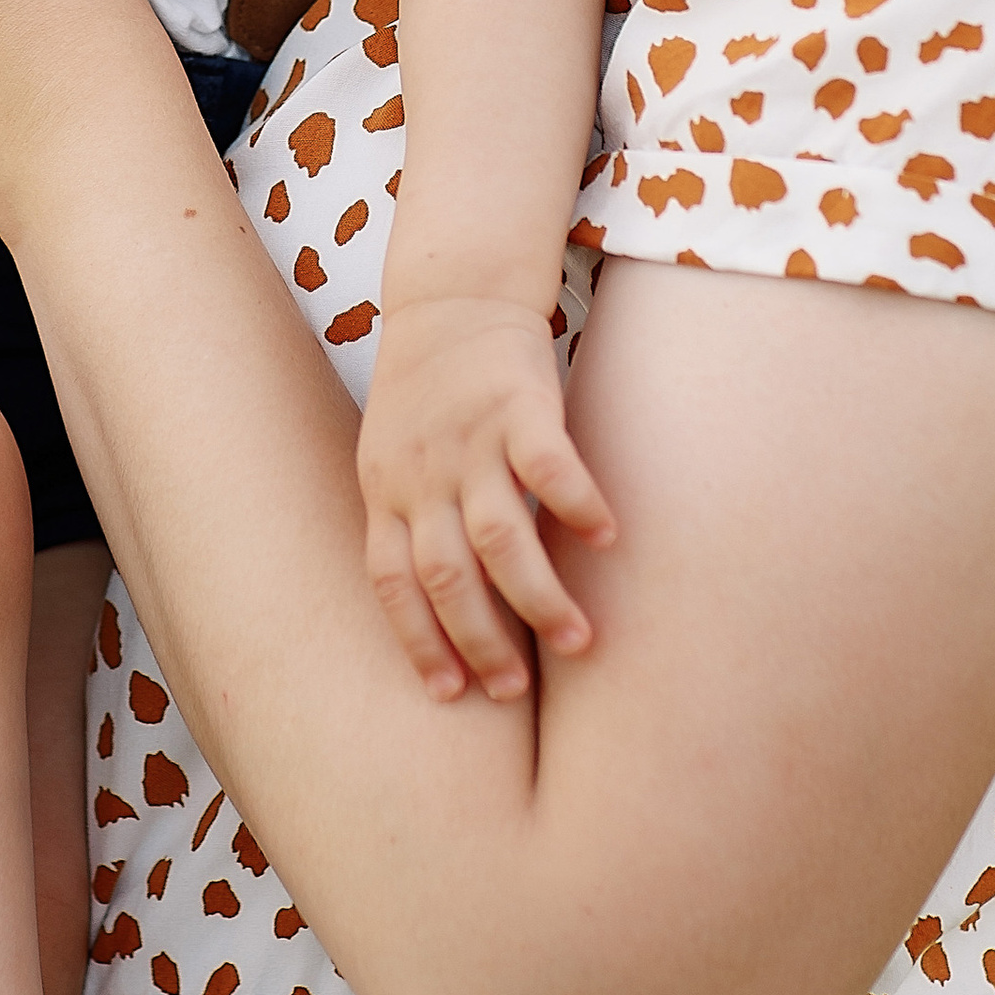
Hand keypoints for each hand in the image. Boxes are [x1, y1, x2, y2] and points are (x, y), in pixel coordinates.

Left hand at [358, 296, 617, 704]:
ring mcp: (470, 440)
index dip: (420, 642)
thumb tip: (442, 612)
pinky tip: (607, 540)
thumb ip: (411, 523)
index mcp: (386, 491)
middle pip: (447, 575)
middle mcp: (423, 474)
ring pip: (500, 538)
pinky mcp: (519, 405)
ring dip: (538, 598)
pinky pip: (551, 467)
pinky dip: (578, 507)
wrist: (450, 298)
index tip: (452, 696)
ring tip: (577, 642)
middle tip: (516, 691)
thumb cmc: (426, 394)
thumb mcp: (391, 459)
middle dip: (482, 642)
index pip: (393, 583)